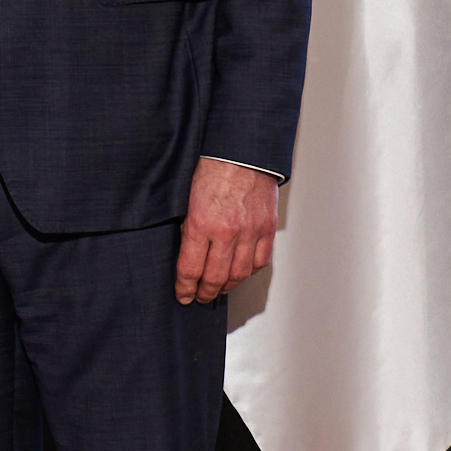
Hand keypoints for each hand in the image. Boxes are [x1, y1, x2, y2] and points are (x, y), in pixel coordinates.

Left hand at [175, 156, 278, 304]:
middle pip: (215, 277)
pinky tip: (240, 274)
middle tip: (199, 297)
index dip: (185, 286)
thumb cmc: (212, 169)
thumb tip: (187, 254)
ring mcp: (250, 232)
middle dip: (205, 292)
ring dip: (227, 287)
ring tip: (218, 290)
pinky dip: (249, 272)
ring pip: (239, 274)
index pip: (191, 268)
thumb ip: (189, 228)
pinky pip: (260, 261)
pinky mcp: (267, 228)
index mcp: (202, 223)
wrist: (242, 152)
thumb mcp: (187, 199)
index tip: (183, 294)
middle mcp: (227, 231)